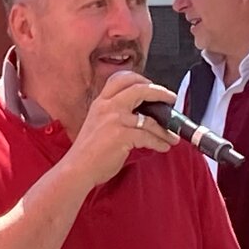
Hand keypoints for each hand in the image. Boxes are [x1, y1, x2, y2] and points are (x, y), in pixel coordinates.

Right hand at [65, 72, 179, 186]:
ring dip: (165, 129)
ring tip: (172, 136)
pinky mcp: (122, 135)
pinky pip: (148, 136)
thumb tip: (138, 115)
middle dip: (160, 92)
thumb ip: (113, 114)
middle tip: (171, 99)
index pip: (120, 78)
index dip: (140, 79)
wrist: (77, 169)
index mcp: (100, 103)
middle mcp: (107, 107)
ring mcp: (115, 120)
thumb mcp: (96, 124)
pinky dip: (159, 142)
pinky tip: (163, 147)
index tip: (151, 85)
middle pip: (139, 88)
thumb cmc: (87, 153)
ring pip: (149, 119)